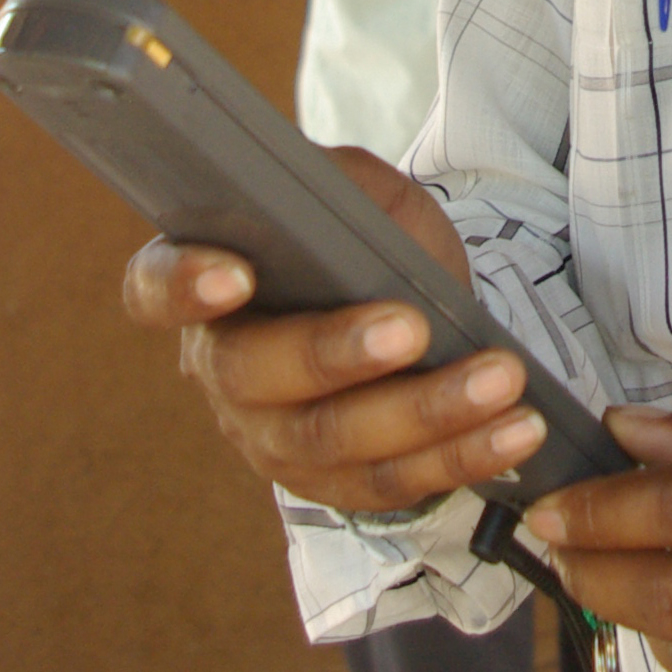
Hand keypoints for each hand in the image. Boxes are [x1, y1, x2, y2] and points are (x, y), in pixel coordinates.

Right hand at [120, 146, 545, 513]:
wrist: (412, 311)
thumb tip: (342, 197)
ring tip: (501, 380)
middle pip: (258, 375)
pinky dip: (460, 457)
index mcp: (209, 286)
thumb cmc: (370, 244)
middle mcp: (224, 371)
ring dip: (426, 412)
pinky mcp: (331, 485)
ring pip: (334, 440)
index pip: (155, 288)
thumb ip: (348, 186)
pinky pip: (390, 484)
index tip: (234, 273)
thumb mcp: (366, 196)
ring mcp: (270, 438)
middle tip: (413, 329)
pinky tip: (517, 432)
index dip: (184, 283)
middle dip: (337, 353)